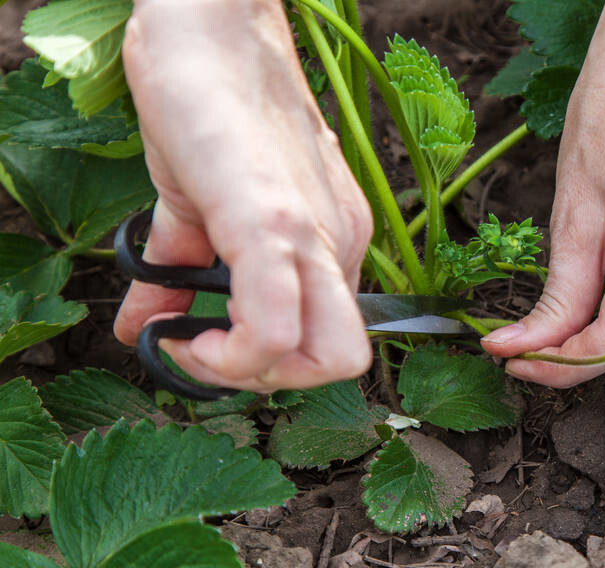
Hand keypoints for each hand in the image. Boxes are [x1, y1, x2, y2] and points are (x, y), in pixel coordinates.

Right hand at [114, 0, 372, 391]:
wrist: (210, 25)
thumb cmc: (212, 108)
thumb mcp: (201, 207)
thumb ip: (182, 272)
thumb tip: (146, 329)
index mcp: (333, 242)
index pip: (331, 340)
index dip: (269, 362)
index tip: (206, 343)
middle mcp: (340, 243)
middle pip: (342, 362)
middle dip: (268, 379)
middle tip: (205, 349)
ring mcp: (314, 234)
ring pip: (325, 359)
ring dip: (245, 373)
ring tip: (186, 337)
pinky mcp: (271, 220)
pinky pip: (274, 324)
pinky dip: (227, 352)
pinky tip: (175, 328)